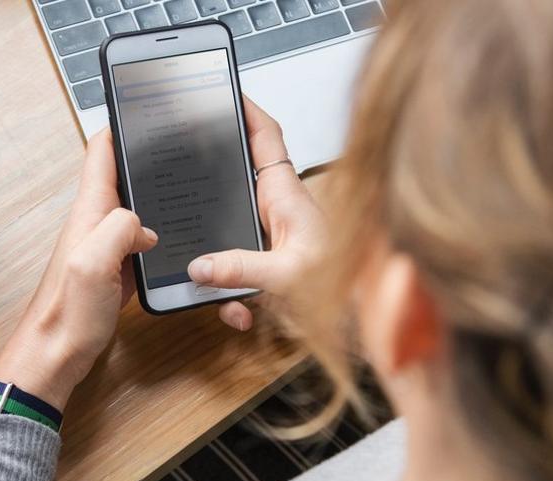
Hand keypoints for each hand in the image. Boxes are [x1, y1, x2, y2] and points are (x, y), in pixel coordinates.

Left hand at [0, 130, 156, 409]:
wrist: (54, 357)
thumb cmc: (66, 316)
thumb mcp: (93, 263)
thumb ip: (118, 228)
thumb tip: (144, 224)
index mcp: (89, 213)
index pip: (101, 154)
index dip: (121, 126)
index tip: (146, 107)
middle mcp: (96, 224)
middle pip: (122, 177)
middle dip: (148, 157)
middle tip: (182, 143)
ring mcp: (106, 248)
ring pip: (135, 209)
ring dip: (156, 195)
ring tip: (189, 182)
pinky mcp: (116, 272)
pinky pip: (140, 243)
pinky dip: (160, 234)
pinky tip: (180, 239)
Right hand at [187, 98, 327, 330]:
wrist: (367, 311)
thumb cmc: (345, 283)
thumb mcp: (286, 275)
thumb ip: (241, 268)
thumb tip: (200, 265)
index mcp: (286, 195)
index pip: (265, 137)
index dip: (246, 110)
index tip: (222, 93)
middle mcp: (279, 209)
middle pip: (237, 181)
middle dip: (211, 187)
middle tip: (184, 181)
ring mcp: (273, 235)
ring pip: (230, 235)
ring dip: (221, 266)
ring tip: (225, 293)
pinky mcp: (271, 262)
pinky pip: (239, 272)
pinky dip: (236, 296)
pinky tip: (242, 314)